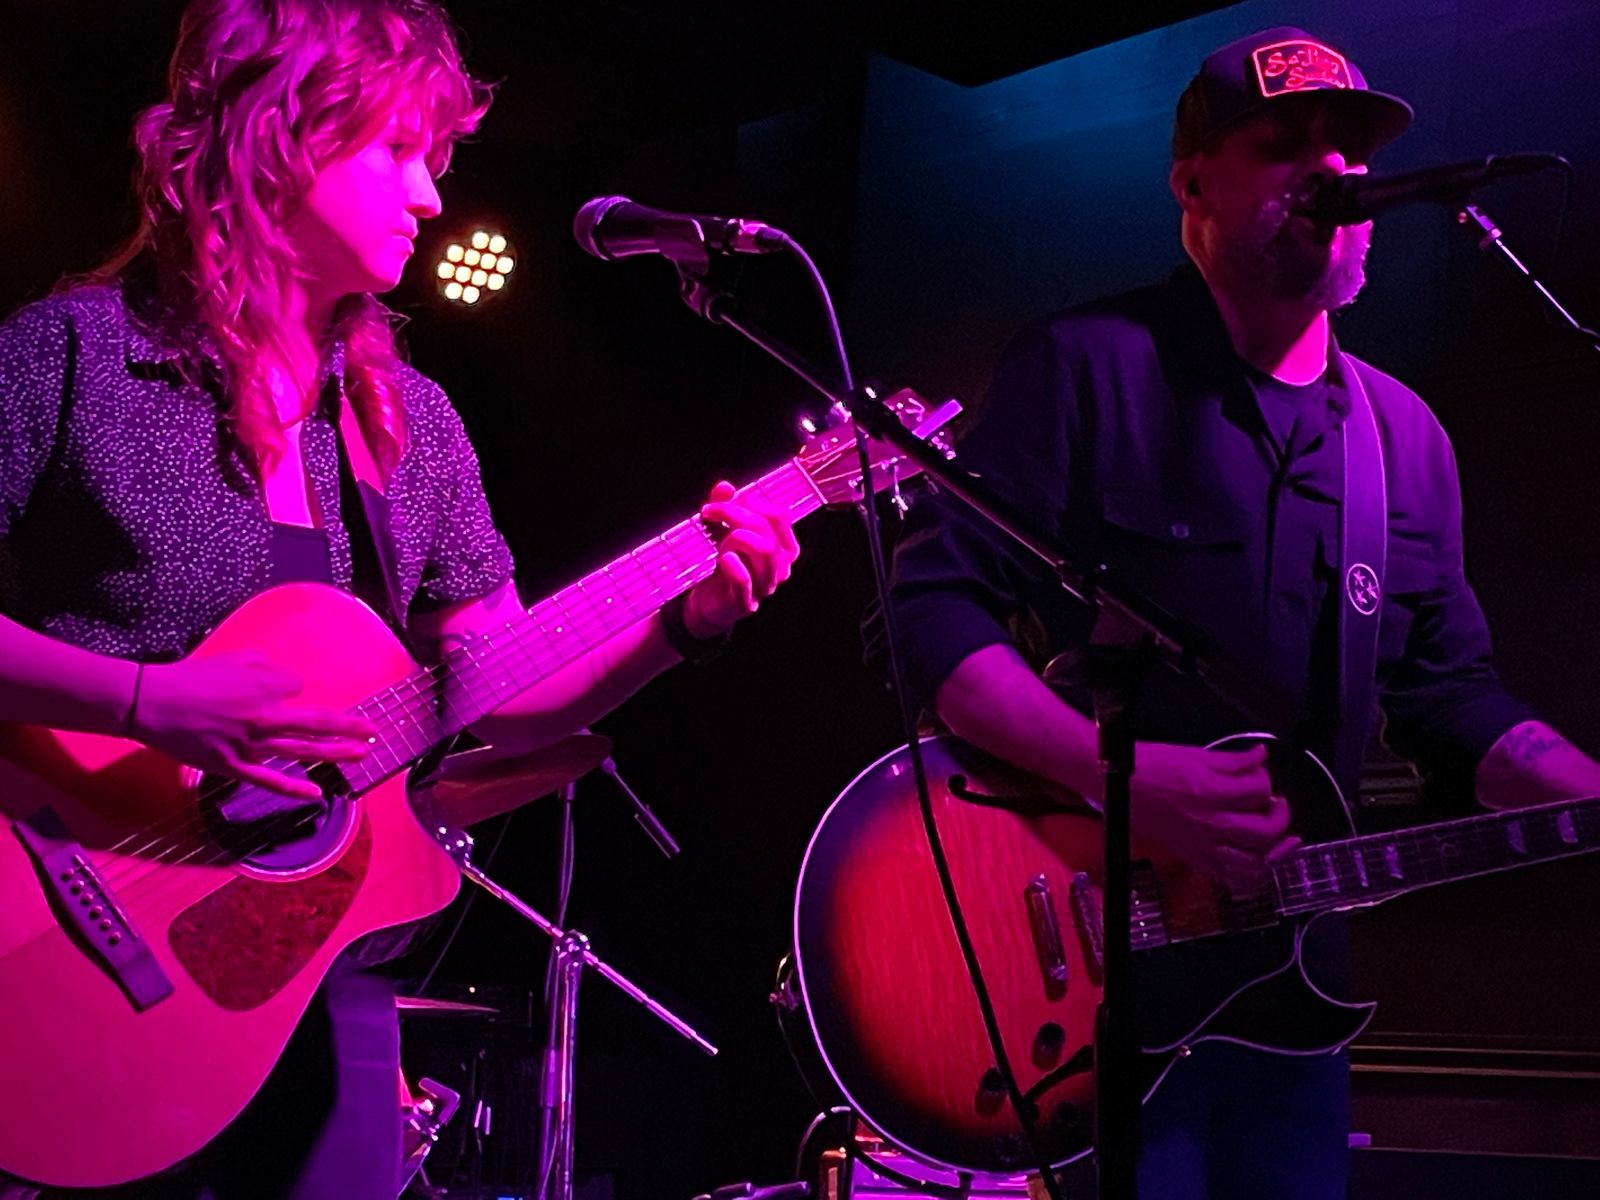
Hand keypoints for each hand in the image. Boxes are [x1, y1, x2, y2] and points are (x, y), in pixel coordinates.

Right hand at [131, 652, 375, 798]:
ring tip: (362, 754)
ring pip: (301, 750)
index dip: (286, 689)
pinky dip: (293, 787)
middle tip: (373, 730)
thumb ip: (268, 669)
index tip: (270, 690)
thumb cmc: (192, 678)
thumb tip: (289, 685)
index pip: (296, 689)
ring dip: (335, 753)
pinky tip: (317, 793)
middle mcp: (264, 716)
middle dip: (350, 726)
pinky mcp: (233, 766)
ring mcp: (250, 745)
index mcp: (264, 687)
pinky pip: (269, 780)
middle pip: (317, 723)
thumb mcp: (235, 658)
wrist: (151, 702)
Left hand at [682, 480, 799, 636]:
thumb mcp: (725, 532)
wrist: (711, 604)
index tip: (724, 500)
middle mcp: (781, 567)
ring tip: (719, 542)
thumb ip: (726, 507)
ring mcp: (765, 586)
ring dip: (736, 538)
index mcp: (783, 548)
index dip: (751, 501)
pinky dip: (734, 567)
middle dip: (735, 513)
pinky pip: (745, 582)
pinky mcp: (745, 604)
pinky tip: (725, 559)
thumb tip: (725, 486)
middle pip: (767, 528)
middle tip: (709, 512)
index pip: (778, 516)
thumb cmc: (726, 565)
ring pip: (764, 551)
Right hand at [1130, 742, 1298, 892]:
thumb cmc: (1150, 767)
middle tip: (1276, 806)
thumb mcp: (1195, 754)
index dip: (1266, 780)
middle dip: (1280, 817)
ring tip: (1280, 838)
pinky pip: (1233, 881)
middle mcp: (1210, 824)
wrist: (1118, 786)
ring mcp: (1203, 846)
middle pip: (1264, 832)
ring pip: (1255, 864)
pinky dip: (1252, 878)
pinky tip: (1258, 863)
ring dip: (1275, 853)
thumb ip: (1233, 760)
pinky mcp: (1195, 859)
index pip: (1259, 791)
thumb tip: (1260, 756)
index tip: (1259, 775)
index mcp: (1210, 792)